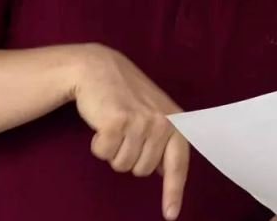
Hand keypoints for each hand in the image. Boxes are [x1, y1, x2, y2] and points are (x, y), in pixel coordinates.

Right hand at [71, 44, 188, 220]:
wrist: (98, 69)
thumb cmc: (125, 95)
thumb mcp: (154, 114)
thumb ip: (163, 141)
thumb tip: (164, 174)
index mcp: (175, 123)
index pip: (178, 164)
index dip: (173, 192)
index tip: (170, 215)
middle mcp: (163, 123)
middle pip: (141, 170)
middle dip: (129, 156)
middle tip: (125, 130)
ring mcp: (141, 122)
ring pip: (122, 165)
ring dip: (113, 150)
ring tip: (114, 124)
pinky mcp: (118, 122)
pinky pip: (104, 154)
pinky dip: (98, 144)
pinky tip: (101, 123)